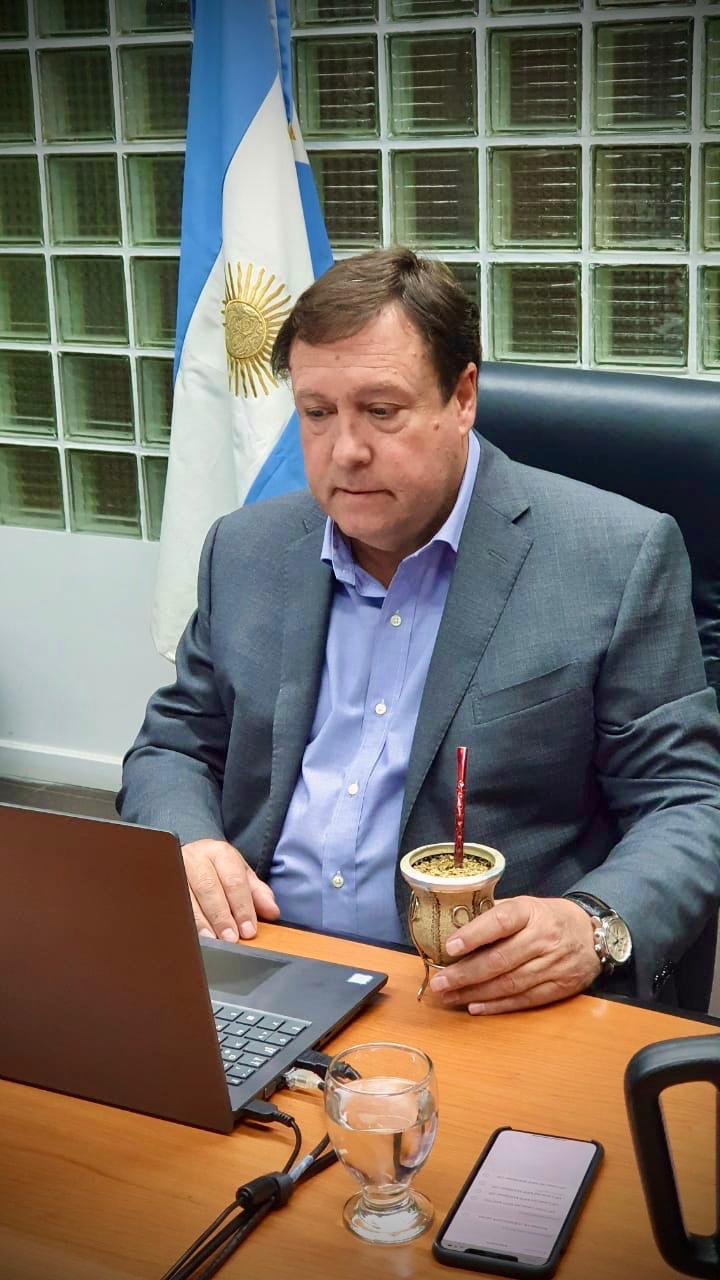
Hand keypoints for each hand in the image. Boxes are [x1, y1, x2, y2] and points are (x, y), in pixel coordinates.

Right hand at [181, 839, 279, 942]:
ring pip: (187, 896)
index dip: (242, 907)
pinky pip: (172, 903)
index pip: (234, 881)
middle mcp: (196, 858)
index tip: (248, 930)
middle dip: (221, 916)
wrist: (191, 855)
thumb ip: (258, 893)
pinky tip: (191, 935)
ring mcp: (176, 870)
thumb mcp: (241, 874)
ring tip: (212, 940)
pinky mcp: (163, 883)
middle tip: (231, 938)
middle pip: (209, 888)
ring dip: (200, 921)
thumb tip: (273, 912)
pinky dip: (183, 921)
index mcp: (220, 853)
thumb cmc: (219, 869)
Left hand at [428, 896, 601, 1014]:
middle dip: (466, 973)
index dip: (474, 934)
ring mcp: (553, 964)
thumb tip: (455, 925)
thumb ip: (495, 914)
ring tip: (450, 996)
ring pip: (509, 983)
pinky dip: (497, 1005)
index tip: (450, 947)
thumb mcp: (526, 905)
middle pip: (501, 959)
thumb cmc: (548, 918)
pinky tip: (475, 1006)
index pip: (501, 921)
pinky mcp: (559, 987)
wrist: (593, 936)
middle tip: (440, 982)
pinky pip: (524, 999)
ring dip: (475, 993)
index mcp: (531, 911)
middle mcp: (544, 938)